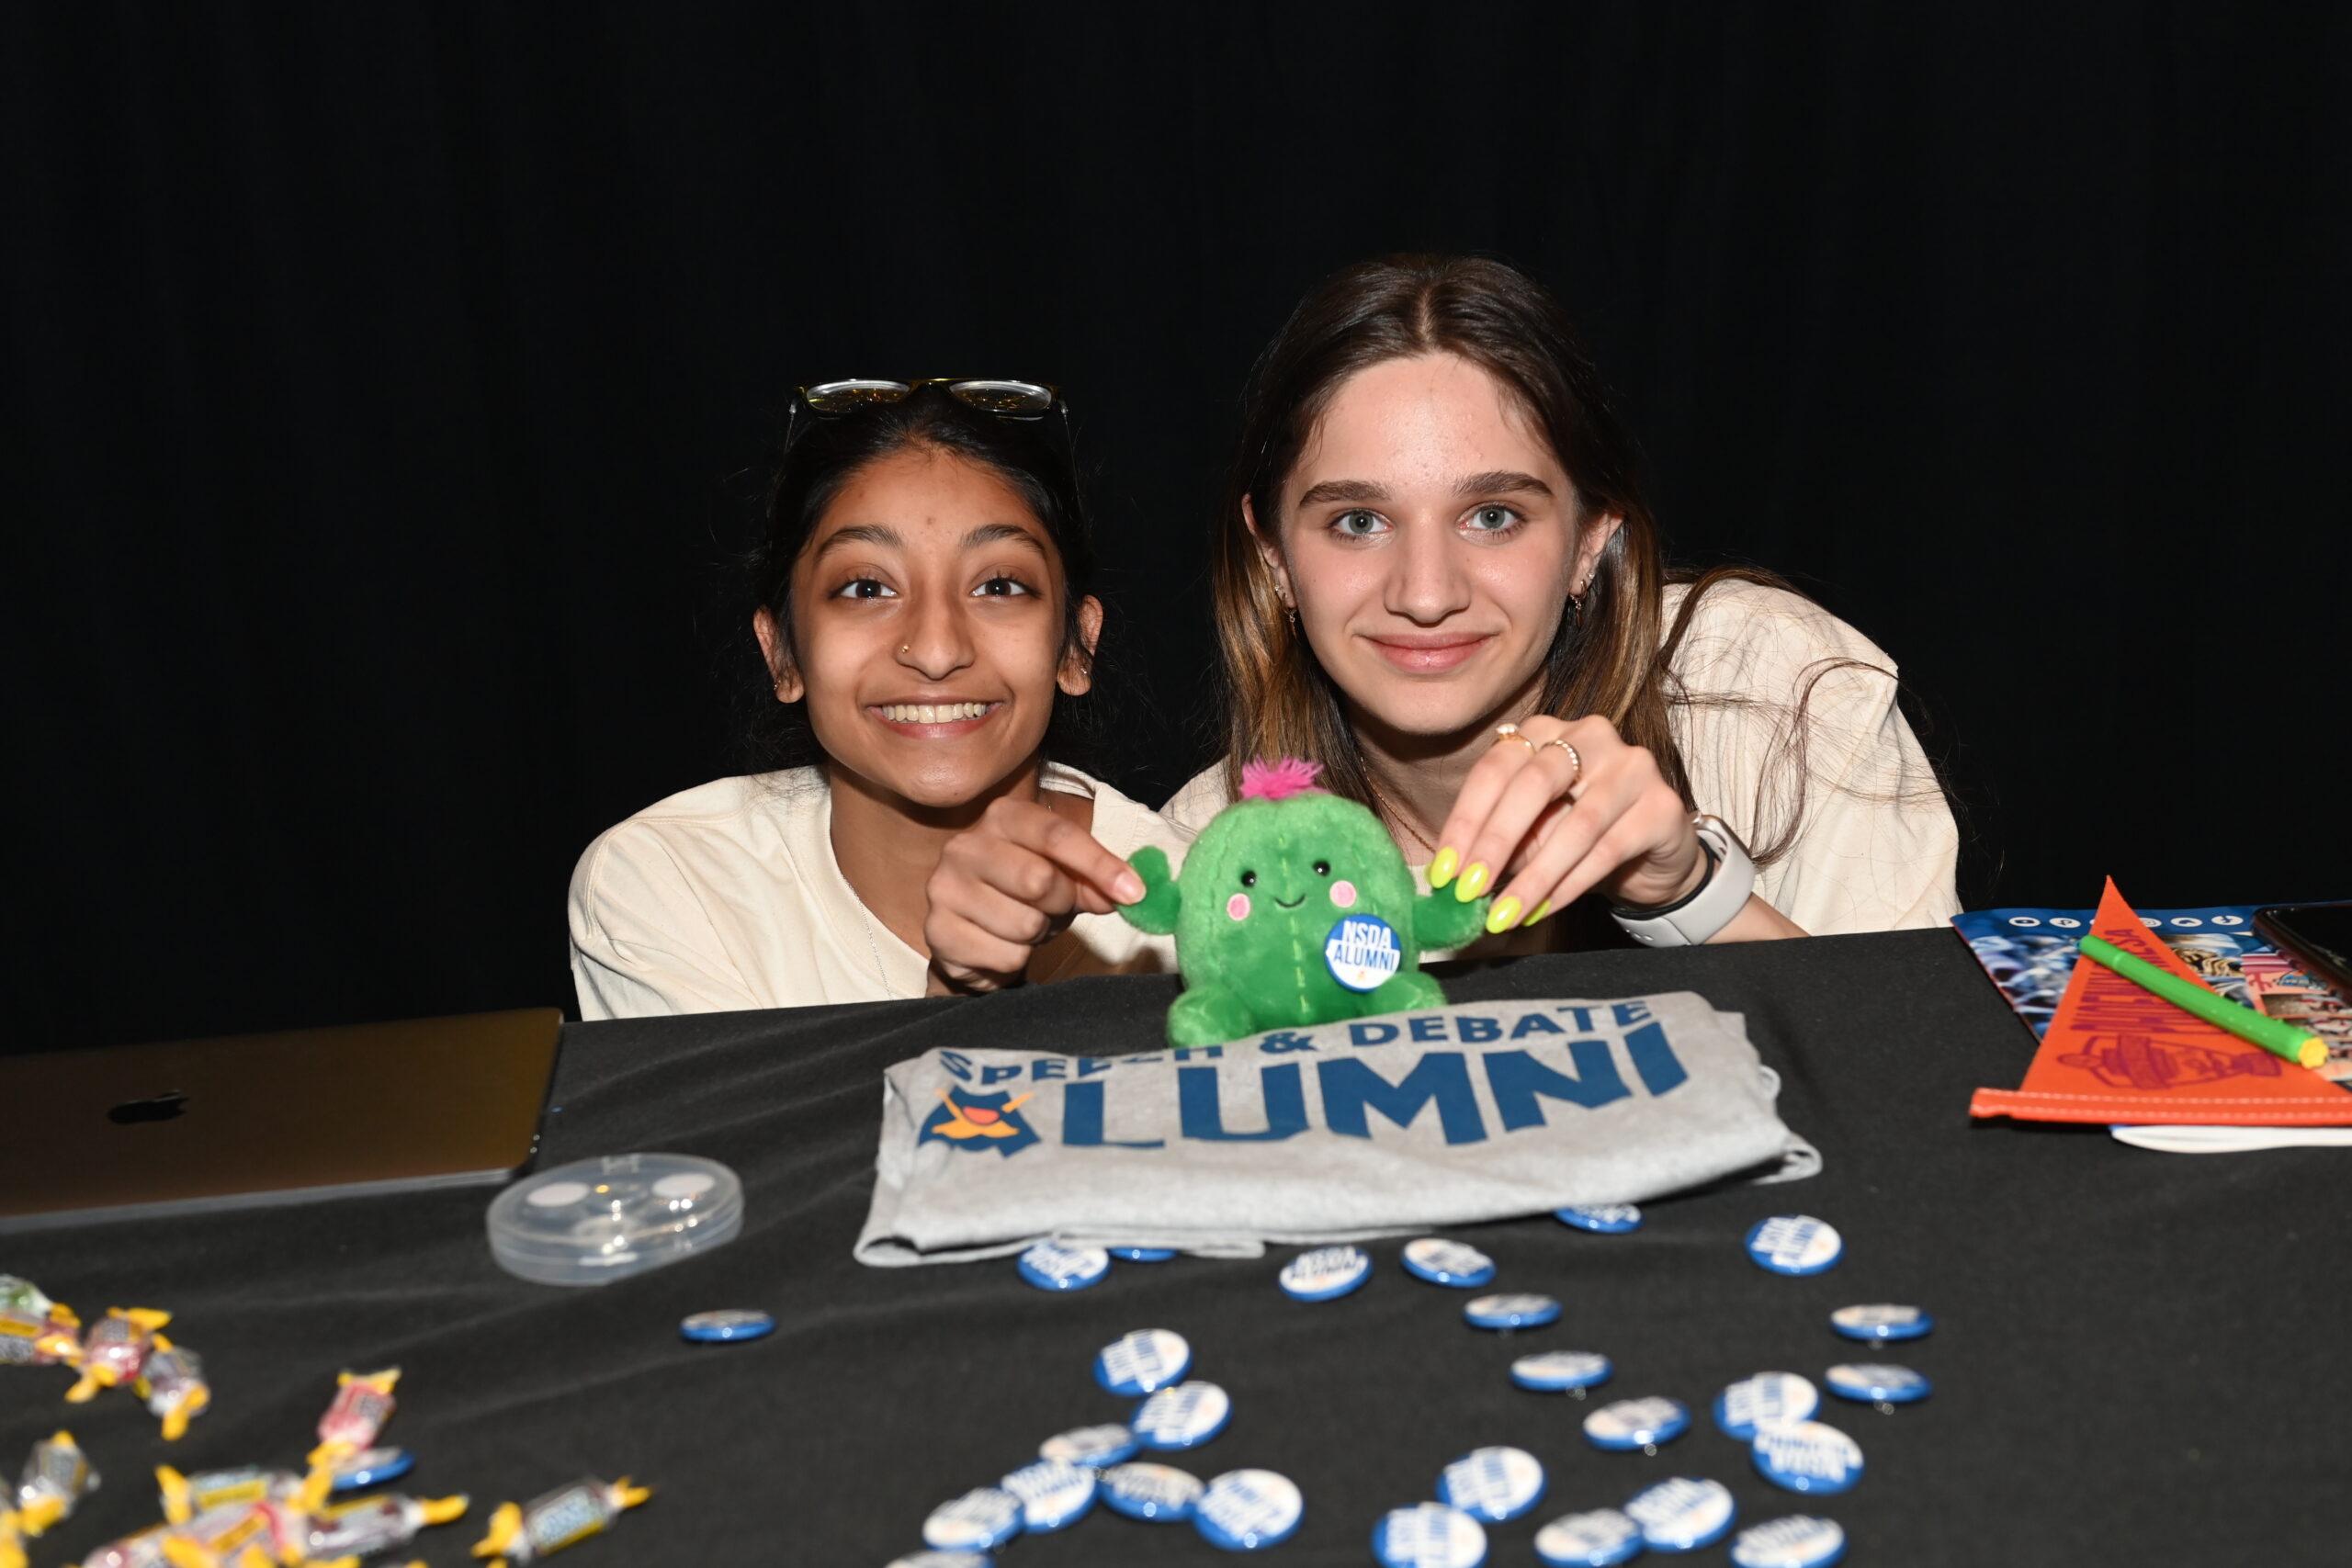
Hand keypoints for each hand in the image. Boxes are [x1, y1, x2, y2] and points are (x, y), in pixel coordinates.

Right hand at [923, 797, 1146, 994]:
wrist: (971, 930)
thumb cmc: (1023, 892)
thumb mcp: (1065, 877)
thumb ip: (1096, 881)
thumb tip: (1128, 891)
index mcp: (1001, 817)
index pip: (1056, 835)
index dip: (1099, 864)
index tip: (1133, 891)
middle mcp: (965, 846)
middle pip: (1039, 880)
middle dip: (1061, 903)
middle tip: (1054, 907)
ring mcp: (944, 889)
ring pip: (1024, 924)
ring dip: (1038, 934)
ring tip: (1024, 924)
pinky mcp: (937, 932)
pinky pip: (1005, 956)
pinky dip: (1016, 958)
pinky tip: (1001, 944)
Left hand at [1429, 714, 1706, 932]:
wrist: (1654, 856)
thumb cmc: (1580, 837)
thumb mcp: (1532, 832)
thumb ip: (1500, 840)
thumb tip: (1454, 876)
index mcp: (1546, 731)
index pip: (1496, 768)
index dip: (1465, 820)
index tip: (1443, 870)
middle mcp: (1591, 736)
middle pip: (1533, 784)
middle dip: (1495, 843)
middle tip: (1468, 891)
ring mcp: (1632, 766)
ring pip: (1573, 826)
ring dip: (1532, 878)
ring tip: (1503, 916)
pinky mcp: (1662, 806)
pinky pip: (1607, 850)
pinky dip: (1568, 886)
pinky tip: (1541, 910)